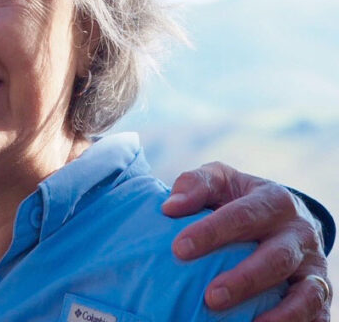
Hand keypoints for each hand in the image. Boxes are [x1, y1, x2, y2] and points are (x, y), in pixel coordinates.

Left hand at [162, 162, 330, 321]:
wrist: (285, 213)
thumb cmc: (239, 198)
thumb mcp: (220, 180)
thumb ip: (196, 185)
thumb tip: (170, 207)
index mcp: (274, 201)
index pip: (243, 216)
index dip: (211, 232)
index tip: (179, 249)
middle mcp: (299, 233)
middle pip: (276, 258)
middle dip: (244, 280)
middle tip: (211, 297)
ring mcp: (313, 265)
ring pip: (306, 292)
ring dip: (280, 313)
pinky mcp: (319, 292)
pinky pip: (317, 313)